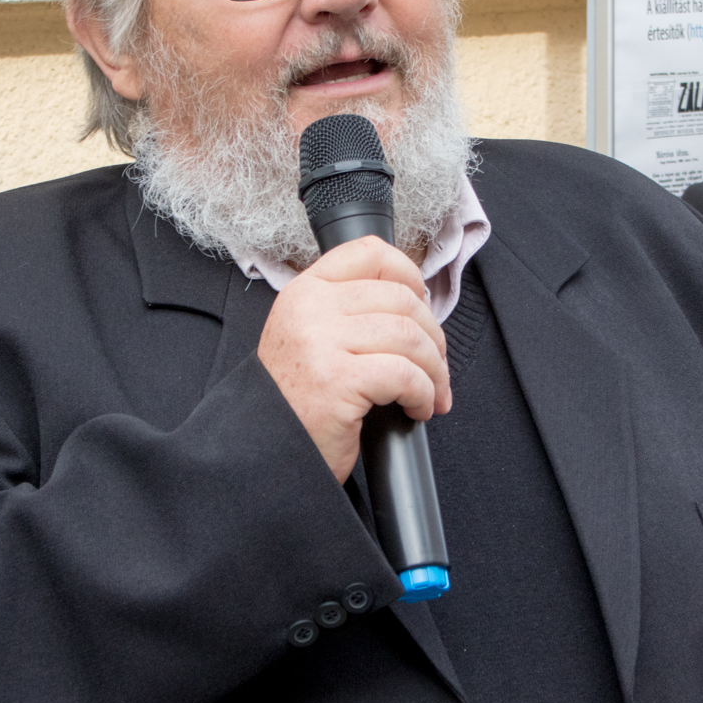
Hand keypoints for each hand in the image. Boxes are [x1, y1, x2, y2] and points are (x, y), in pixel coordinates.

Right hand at [257, 236, 449, 482]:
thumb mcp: (310, 338)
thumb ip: (347, 312)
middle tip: (437, 368)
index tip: (424, 302)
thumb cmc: (296, 401)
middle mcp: (311, 310)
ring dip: (434, 370)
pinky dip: (424, 394)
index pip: (369, 253)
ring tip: (431, 393)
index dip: (408, 274)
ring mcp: (322, 342)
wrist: (266, 450)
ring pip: (410, 337)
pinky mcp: (339, 380)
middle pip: (401, 299)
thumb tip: (412, 304)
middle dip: (434, 338)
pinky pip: (406, 375)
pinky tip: (417, 409)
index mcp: (305, 292)